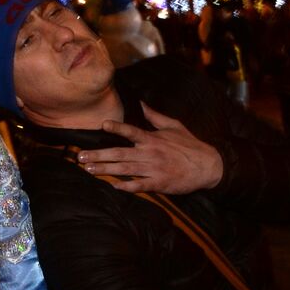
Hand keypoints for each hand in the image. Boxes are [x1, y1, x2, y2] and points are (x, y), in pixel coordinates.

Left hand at [75, 103, 223, 194]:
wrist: (208, 166)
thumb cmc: (190, 145)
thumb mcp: (174, 126)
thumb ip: (154, 116)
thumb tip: (140, 103)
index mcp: (153, 139)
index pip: (132, 131)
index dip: (118, 128)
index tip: (103, 125)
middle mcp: (150, 153)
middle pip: (120, 153)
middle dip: (98, 155)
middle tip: (80, 157)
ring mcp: (154, 169)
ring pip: (124, 169)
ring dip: (105, 169)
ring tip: (88, 169)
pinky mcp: (159, 184)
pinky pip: (139, 186)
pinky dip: (126, 186)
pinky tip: (113, 186)